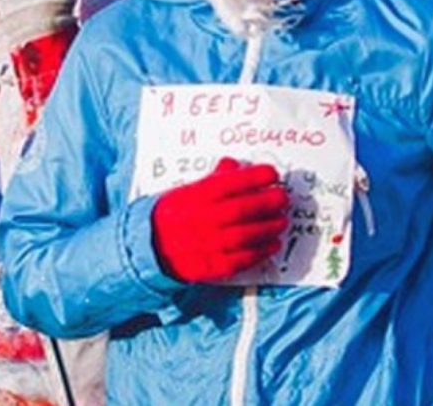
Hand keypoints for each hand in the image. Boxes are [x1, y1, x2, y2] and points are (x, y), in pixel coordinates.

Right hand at [151, 157, 289, 282]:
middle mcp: (201, 220)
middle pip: (242, 210)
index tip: (271, 174)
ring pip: (244, 236)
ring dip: (267, 228)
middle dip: (267, 203)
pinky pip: (240, 259)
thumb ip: (212, 179)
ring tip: (280, 222)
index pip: (230, 184)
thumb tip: (233, 165)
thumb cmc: (173, 214)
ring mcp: (206, 245)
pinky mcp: (210, 266)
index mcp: (195, 198)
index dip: (255, 177)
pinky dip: (259, 252)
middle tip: (283, 198)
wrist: (150, 246)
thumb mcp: (188, 191)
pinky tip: (271, 245)